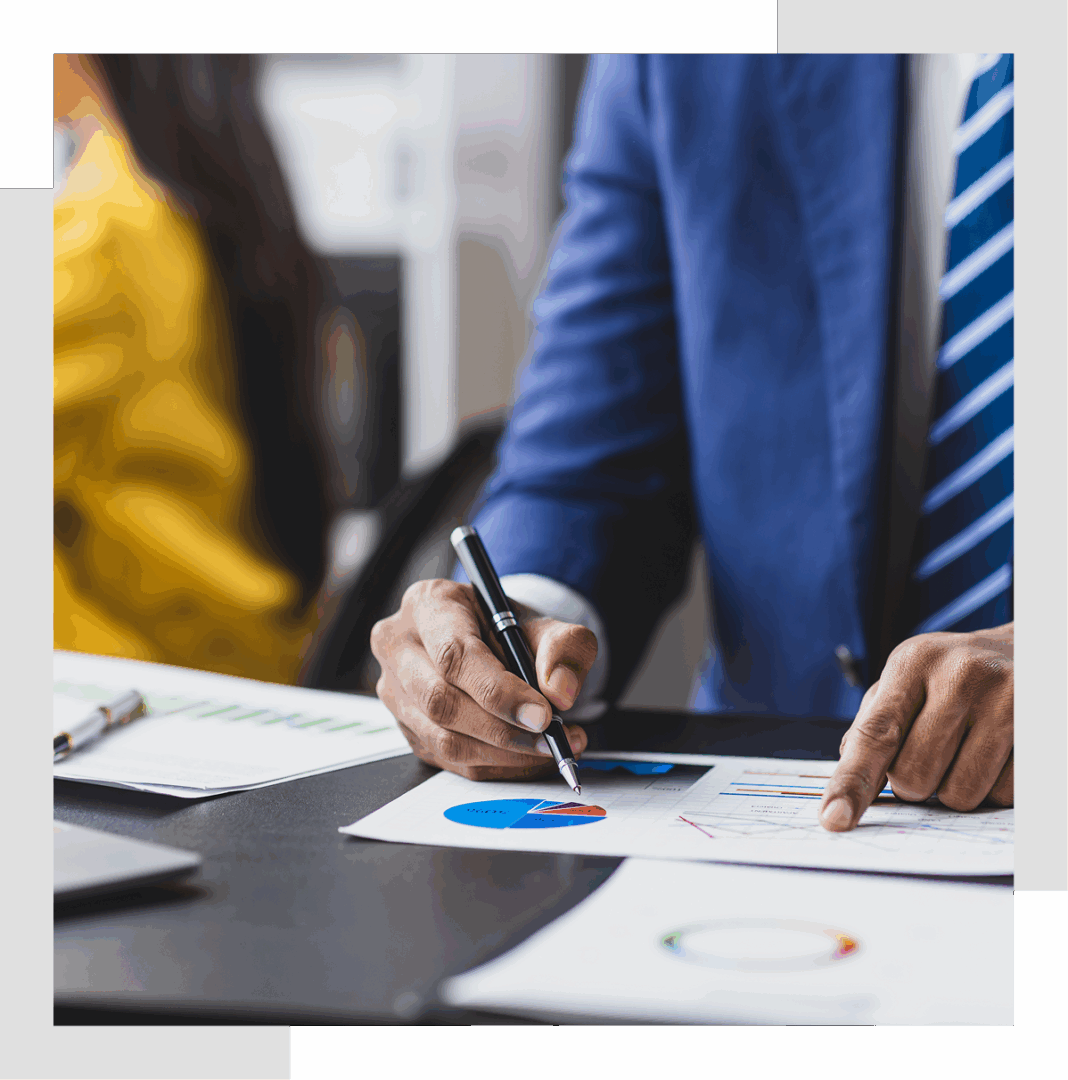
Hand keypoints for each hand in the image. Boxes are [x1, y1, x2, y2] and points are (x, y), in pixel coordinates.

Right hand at [370, 579, 596, 780]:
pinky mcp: (407, 727)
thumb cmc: (512, 630)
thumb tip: (560, 691)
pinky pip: (449, 760)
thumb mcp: (547, 624)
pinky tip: (527, 755)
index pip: (454, 654)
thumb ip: (564, 648)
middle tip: (550, 738)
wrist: (495, 643)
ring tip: (549, 747)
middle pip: (441, 701)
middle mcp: (399, 645)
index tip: (542, 714)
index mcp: (428, 603)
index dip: (498, 691)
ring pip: (443, 738)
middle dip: (502, 729)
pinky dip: (495, 764)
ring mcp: (396, 690)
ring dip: (503, 753)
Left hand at [819, 623, 1012, 830]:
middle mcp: (961, 676)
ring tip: (967, 748)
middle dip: (914, 781)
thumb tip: (849, 770)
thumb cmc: (952, 674)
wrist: (1024, 651)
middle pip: (913, 776)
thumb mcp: (906, 677)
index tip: (833, 819)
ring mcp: (1009, 701)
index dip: (852, 782)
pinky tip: (999, 752)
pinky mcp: (1042, 730)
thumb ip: (873, 722)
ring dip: (954, 789)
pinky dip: (993, 788)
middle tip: (932, 751)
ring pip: (959, 795)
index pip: (875, 734)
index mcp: (914, 662)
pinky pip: (1003, 796)